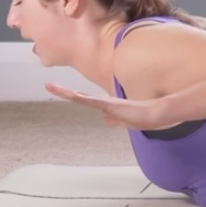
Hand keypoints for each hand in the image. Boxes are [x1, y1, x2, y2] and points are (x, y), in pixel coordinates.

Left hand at [45, 83, 167, 129]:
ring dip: (65, 92)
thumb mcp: (127, 121)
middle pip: (79, 96)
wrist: (157, 113)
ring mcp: (105, 103)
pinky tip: (69, 94)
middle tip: (48, 85)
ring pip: (80, 97)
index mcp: (107, 106)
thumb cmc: (146, 116)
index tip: (60, 91)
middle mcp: (104, 102)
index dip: (73, 96)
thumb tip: (104, 120)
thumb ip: (116, 120)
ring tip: (50, 87)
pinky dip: (78, 98)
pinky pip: (90, 101)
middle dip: (64, 92)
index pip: (85, 100)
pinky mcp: (109, 105)